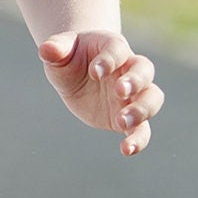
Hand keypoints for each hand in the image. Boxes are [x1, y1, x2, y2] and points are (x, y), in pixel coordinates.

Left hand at [37, 31, 163, 156]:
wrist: (77, 74)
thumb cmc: (70, 58)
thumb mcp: (59, 52)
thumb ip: (55, 49)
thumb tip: (46, 49)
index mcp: (113, 48)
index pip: (118, 50)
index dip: (109, 60)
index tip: (95, 72)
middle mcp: (129, 69)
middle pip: (144, 70)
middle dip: (135, 81)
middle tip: (119, 91)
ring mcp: (133, 94)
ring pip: (152, 99)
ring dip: (142, 110)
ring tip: (123, 122)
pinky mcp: (128, 117)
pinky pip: (142, 128)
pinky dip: (138, 139)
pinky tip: (127, 150)